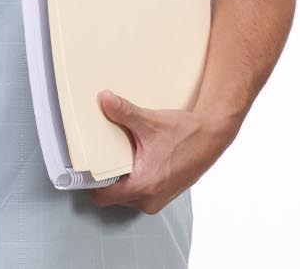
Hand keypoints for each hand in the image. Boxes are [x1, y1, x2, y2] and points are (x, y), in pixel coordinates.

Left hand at [90, 90, 234, 213]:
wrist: (213, 135)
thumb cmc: (186, 133)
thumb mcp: (150, 122)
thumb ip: (124, 112)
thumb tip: (104, 99)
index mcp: (144, 186)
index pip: (103, 197)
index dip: (91, 183)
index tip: (87, 166)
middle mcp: (150, 199)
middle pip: (112, 197)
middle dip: (106, 180)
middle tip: (103, 156)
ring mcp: (159, 199)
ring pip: (126, 196)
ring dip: (122, 180)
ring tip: (121, 157)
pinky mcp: (165, 194)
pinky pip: (139, 193)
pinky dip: (135, 180)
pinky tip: (136, 161)